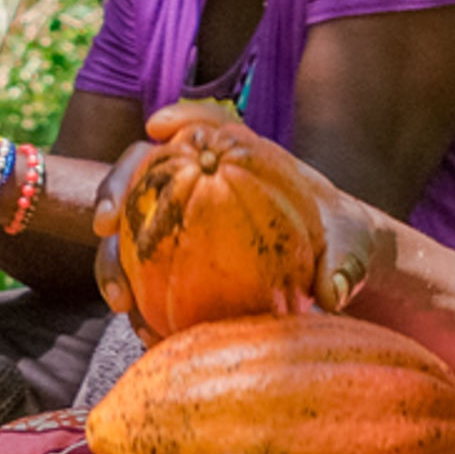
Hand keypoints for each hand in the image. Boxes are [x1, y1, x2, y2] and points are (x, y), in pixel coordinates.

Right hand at [94, 100, 402, 320]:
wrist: (327, 264)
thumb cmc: (339, 239)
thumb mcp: (350, 246)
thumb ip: (344, 262)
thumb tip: (331, 293)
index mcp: (238, 155)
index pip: (202, 125)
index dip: (174, 122)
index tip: (156, 130)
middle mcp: (195, 178)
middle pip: (139, 172)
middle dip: (112, 192)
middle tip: (104, 226)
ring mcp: (175, 219)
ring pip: (126, 231)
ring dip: (112, 262)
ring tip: (120, 301)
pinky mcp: (171, 259)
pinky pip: (143, 277)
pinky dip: (138, 301)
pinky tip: (143, 331)